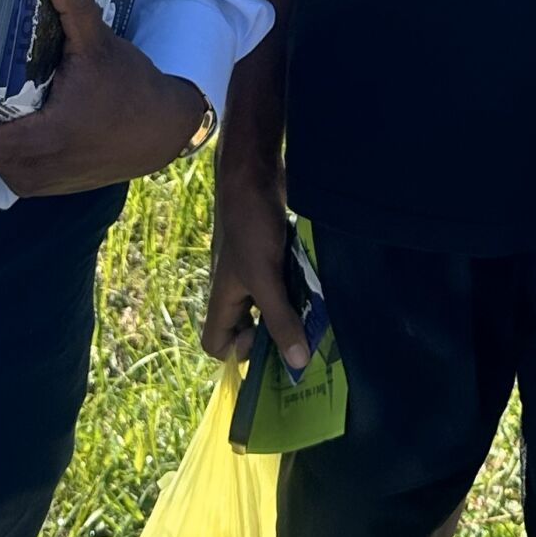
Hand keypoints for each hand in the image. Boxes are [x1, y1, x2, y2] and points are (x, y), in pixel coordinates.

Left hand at [0, 0, 206, 196]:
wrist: (166, 131)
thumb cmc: (132, 91)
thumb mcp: (100, 46)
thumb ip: (72, 5)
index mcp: (35, 141)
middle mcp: (28, 171)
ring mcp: (37, 182)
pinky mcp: (47, 185)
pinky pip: (10, 163)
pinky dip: (9, 140)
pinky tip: (24, 108)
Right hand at [201, 167, 308, 370]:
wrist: (253, 173)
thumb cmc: (250, 226)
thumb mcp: (266, 277)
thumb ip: (279, 319)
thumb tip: (297, 363)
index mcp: (223, 298)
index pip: (216, 343)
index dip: (238, 352)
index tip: (269, 343)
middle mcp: (235, 289)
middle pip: (245, 328)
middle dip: (273, 336)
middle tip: (305, 337)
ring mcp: (252, 271)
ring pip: (267, 305)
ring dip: (290, 312)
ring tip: (318, 316)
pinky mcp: (270, 254)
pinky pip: (281, 283)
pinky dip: (297, 289)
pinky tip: (319, 287)